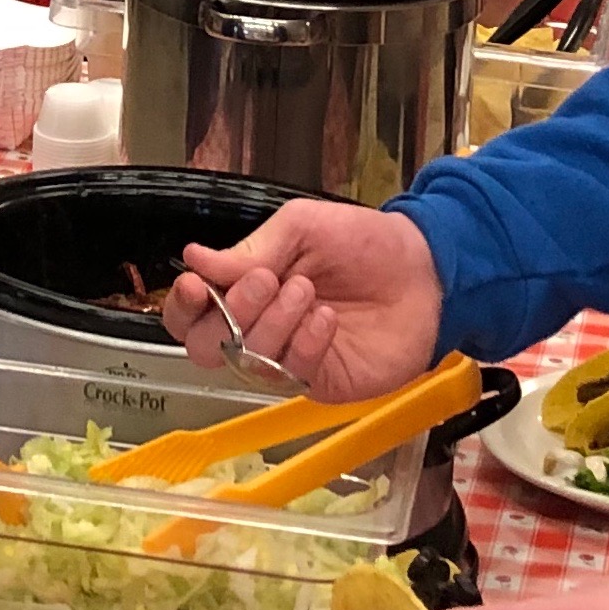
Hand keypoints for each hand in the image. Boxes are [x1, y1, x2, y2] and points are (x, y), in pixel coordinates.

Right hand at [164, 200, 443, 398]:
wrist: (425, 271)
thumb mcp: (302, 227)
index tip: (194, 284)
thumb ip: (250, 249)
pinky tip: (327, 319)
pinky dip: (304, 344)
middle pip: (204, 346)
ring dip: (273, 323)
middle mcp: (259, 326)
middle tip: (265, 282)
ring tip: (308, 291)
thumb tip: (195, 258)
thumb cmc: (366, 244)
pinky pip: (291, 375)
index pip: (191, 311)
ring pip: (247, 361)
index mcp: (246, 286)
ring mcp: (287, 358)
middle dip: (230, 314)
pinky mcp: (320, 382)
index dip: (182, 305)